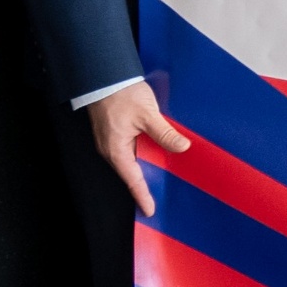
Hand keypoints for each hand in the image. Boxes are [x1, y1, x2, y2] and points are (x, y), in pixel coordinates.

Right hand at [91, 81, 191, 214]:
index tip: (149, 210)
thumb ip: (165, 134)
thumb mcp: (148, 115)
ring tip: (158, 180)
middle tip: (156, 199)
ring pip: (130, 161)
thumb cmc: (122, 95)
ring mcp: (111, 141)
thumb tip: (182, 147)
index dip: (142, 195)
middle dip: (143, 186)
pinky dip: (141, 156)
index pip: (132, 179)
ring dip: (143, 170)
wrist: (104, 77)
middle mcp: (110, 149)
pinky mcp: (113, 132)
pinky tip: (153, 154)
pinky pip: (129, 149)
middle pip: (130, 173)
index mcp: (116, 150)